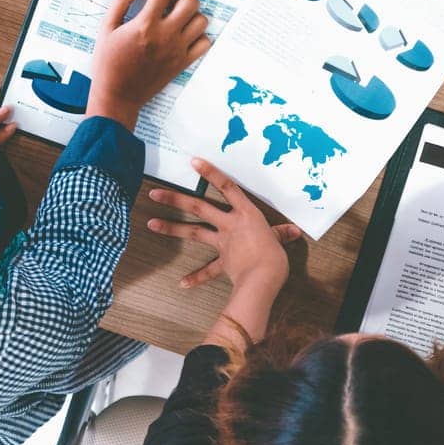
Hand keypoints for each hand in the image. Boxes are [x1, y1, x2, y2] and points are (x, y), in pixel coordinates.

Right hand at [87, 0, 212, 128]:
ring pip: (201, 21)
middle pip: (190, 3)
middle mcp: (165, 36)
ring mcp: (177, 51)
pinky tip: (185, 35)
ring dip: (192, 15)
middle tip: (171, 1)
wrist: (117, 96)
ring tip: (177, 18)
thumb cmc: (108, 62)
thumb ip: (121, 1)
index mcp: (144, 24)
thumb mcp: (106, 29)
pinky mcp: (183, 64)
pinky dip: (200, 35)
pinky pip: (205, 43)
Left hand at [146, 158, 301, 291]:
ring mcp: (223, 242)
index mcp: (246, 213)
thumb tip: (293, 231)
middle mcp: (230, 224)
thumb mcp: (278, 239)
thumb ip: (280, 234)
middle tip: (154, 193)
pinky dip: (195, 277)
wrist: (264, 277)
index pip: (227, 187)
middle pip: (199, 207)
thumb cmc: (274, 255)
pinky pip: (207, 270)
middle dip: (176, 199)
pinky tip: (181, 283)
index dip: (211, 173)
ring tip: (150, 223)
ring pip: (194, 232)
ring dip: (171, 227)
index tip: (193, 161)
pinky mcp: (222, 262)